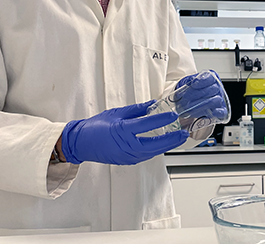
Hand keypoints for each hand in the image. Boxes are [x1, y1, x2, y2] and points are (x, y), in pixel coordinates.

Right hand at [61, 101, 187, 165]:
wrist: (81, 143)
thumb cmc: (96, 126)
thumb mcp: (116, 112)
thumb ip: (137, 109)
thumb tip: (153, 104)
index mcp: (123, 130)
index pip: (148, 125)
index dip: (163, 119)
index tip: (173, 115)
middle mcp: (127, 146)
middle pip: (155, 144)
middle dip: (172, 139)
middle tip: (183, 133)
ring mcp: (127, 156)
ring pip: (153, 152)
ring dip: (166, 146)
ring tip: (177, 138)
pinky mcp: (127, 160)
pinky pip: (146, 155)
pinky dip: (156, 149)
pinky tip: (163, 144)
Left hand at [170, 70, 229, 130]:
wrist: (189, 101)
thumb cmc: (190, 90)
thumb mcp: (187, 82)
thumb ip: (189, 81)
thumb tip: (190, 81)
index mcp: (211, 79)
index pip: (210, 77)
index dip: (202, 81)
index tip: (193, 84)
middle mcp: (217, 88)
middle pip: (213, 89)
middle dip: (198, 93)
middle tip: (186, 98)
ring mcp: (220, 99)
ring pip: (217, 100)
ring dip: (203, 104)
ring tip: (190, 107)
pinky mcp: (221, 111)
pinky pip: (222, 112)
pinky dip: (217, 112)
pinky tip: (208, 112)